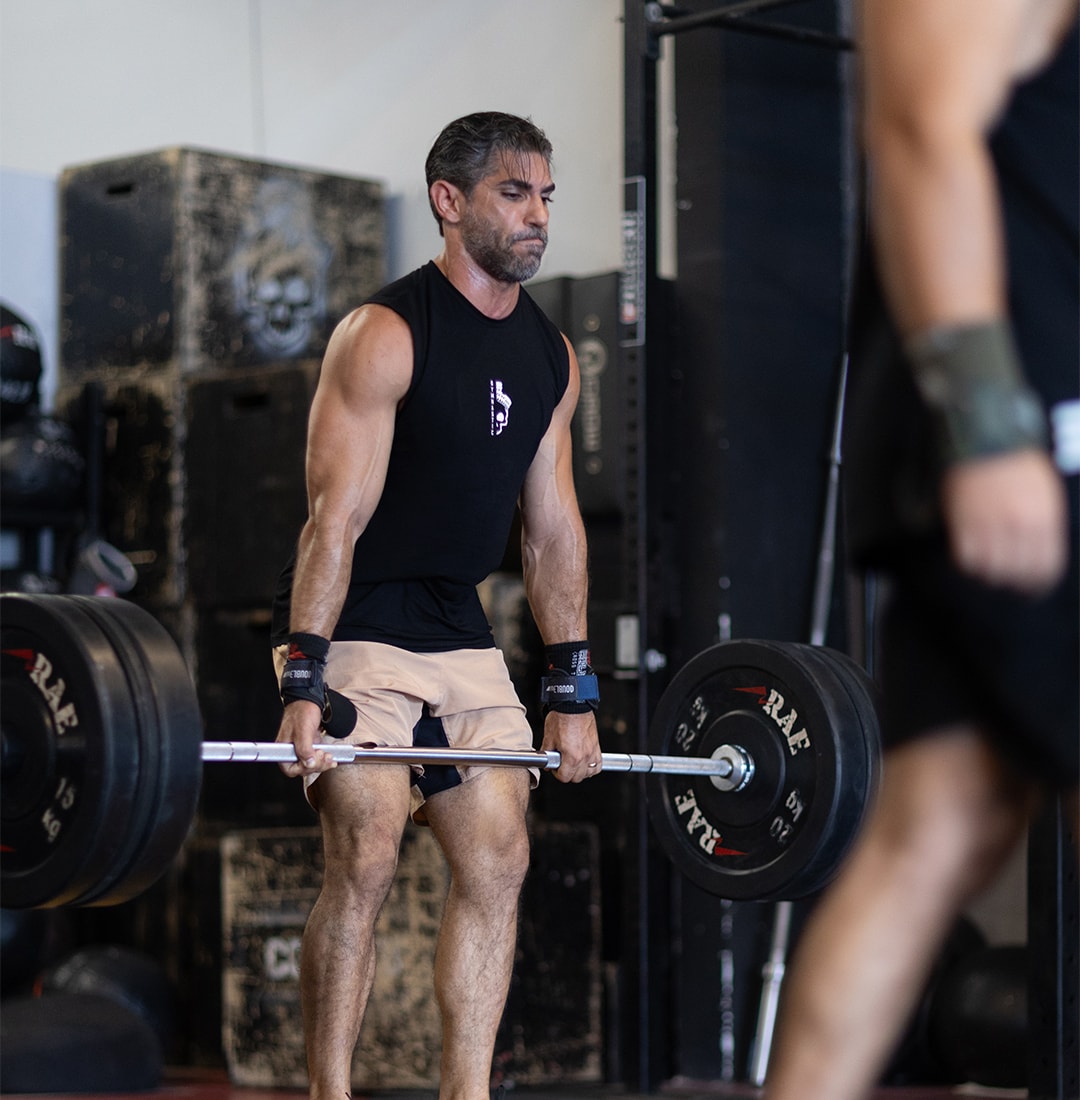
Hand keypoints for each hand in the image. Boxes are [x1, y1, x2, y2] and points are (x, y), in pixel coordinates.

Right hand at [275, 699, 338, 778]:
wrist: (309, 699)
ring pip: (311, 765)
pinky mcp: (309, 746)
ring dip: (322, 763)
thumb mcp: (302, 730)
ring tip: (329, 756)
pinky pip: (316, 758)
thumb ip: (304, 748)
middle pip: (302, 769)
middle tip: (325, 756)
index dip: (303, 768)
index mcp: (283, 749)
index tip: (313, 761)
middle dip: (316, 765)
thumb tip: (308, 764)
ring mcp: (300, 749)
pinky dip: (323, 759)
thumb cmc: (302, 711)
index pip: (290, 769)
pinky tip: (330, 756)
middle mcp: (290, 751)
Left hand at [541, 710, 601, 782]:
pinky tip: (585, 762)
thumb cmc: (562, 718)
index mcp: (572, 756)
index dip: (557, 774)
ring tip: (573, 765)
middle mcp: (584, 756)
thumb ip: (547, 753)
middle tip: (562, 765)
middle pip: (577, 778)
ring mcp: (592, 751)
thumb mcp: (549, 737)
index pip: (565, 777)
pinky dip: (592, 766)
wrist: (573, 705)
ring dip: (581, 772)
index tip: (555, 768)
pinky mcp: (596, 746)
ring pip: (589, 773)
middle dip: (568, 774)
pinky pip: (598, 764)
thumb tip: (547, 761)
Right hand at [941, 448, 1067, 594]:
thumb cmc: (1019, 463)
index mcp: (1044, 519)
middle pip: (1017, 572)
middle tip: (1008, 583)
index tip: (1032, 588)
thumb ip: (1045, 524)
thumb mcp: (1045, 493)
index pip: (1045, 566)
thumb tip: (1039, 553)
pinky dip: (968, 562)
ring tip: (988, 571)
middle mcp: (1019, 526)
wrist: (987, 437)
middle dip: (1013, 583)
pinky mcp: (965, 521)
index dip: (1038, 583)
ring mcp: (990, 525)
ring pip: (991, 568)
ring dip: (989, 574)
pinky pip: (966, 557)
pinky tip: (970, 557)